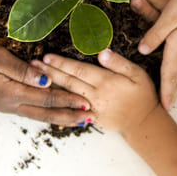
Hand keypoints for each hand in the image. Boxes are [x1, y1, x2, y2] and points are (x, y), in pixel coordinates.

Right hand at [0, 41, 90, 125]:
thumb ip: (21, 70)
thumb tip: (46, 80)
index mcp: (12, 92)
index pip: (47, 97)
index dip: (68, 100)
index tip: (87, 103)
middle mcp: (12, 103)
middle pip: (47, 112)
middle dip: (70, 115)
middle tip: (91, 119)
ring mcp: (7, 105)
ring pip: (40, 115)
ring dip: (60, 117)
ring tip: (78, 121)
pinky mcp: (4, 103)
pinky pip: (31, 111)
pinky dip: (46, 114)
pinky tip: (53, 114)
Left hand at [31, 49, 158, 134]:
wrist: (144, 123)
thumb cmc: (143, 95)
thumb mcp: (137, 74)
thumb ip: (119, 63)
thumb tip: (102, 52)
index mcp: (106, 82)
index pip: (79, 70)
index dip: (62, 63)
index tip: (47, 56)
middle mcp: (95, 96)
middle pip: (68, 82)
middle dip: (50, 72)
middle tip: (33, 64)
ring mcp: (91, 108)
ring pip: (67, 95)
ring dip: (51, 86)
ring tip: (35, 78)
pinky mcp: (90, 118)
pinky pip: (71, 111)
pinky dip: (58, 105)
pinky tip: (47, 99)